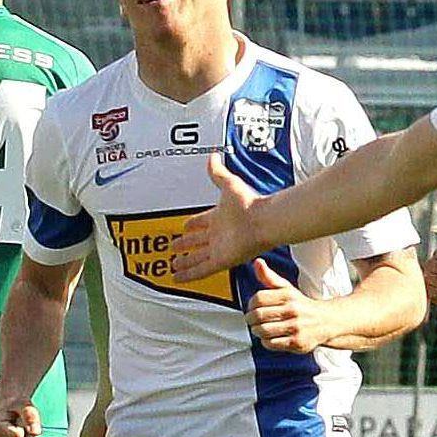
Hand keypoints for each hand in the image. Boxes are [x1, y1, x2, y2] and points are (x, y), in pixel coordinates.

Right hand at [0, 399, 41, 436]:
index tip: (19, 421)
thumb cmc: (15, 408)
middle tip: (21, 426)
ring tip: (21, 432)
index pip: (19, 436)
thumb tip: (36, 432)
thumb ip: (30, 414)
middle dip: (28, 435)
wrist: (6, 413)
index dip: (26, 429)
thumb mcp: (23, 404)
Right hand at [170, 155, 262, 282]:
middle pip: (197, 242)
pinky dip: (189, 275)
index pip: (201, 223)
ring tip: (173, 267)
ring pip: (197, 258)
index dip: (191, 225)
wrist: (263, 221)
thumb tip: (212, 157)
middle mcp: (218, 234)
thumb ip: (218, 173)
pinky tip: (179, 279)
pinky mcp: (221, 260)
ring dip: (185, 263)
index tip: (183, 227)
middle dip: (185, 246)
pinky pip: (201, 270)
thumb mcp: (228, 184)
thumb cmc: (250, 204)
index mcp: (219, 217)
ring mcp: (219, 248)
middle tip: (174, 249)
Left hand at [245, 257, 334, 353]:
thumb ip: (270, 277)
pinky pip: (271, 344)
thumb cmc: (302, 305)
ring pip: (263, 331)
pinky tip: (270, 337)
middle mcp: (293, 310)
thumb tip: (257, 262)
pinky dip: (266, 341)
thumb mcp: (287, 288)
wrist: (326, 321)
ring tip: (260, 328)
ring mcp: (295, 327)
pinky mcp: (297, 342)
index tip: (252, 307)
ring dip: (257, 331)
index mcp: (288, 295)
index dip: (250, 304)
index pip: (259, 298)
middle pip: (258, 315)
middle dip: (251, 319)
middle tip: (252, 320)